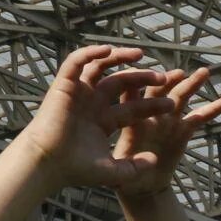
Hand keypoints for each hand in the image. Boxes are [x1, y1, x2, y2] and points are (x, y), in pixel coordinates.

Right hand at [20, 47, 176, 190]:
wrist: (49, 165)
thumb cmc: (76, 170)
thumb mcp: (113, 171)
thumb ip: (135, 166)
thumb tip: (155, 160)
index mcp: (104, 120)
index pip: (133, 108)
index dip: (152, 105)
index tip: (171, 104)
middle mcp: (93, 104)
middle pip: (121, 84)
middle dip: (142, 79)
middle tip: (162, 77)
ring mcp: (79, 93)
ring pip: (101, 68)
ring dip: (120, 58)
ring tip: (140, 54)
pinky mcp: (63, 85)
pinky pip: (76, 62)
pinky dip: (90, 53)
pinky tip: (107, 50)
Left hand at [110, 66, 220, 196]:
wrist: (142, 184)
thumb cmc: (125, 177)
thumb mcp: (119, 172)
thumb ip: (125, 166)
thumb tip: (133, 164)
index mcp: (128, 118)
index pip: (130, 94)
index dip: (137, 84)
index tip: (146, 77)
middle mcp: (149, 113)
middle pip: (158, 90)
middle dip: (168, 80)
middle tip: (180, 74)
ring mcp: (168, 120)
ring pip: (180, 97)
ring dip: (192, 84)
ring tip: (205, 72)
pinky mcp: (183, 130)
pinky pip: (200, 117)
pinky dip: (214, 108)